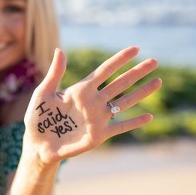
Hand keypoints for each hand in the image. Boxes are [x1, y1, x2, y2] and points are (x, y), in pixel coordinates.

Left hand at [23, 46, 161, 164]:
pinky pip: (120, 127)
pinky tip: (148, 116)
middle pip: (120, 83)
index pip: (105, 70)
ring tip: (158, 82)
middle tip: (154, 61)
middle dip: (137, 72)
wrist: (38, 145)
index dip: (120, 60)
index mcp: (81, 89)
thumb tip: (60, 49)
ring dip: (142, 93)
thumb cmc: (38, 118)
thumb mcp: (43, 93)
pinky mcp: (99, 135)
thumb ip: (55, 73)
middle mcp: (94, 101)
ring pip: (125, 102)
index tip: (135, 49)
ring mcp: (98, 118)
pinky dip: (133, 122)